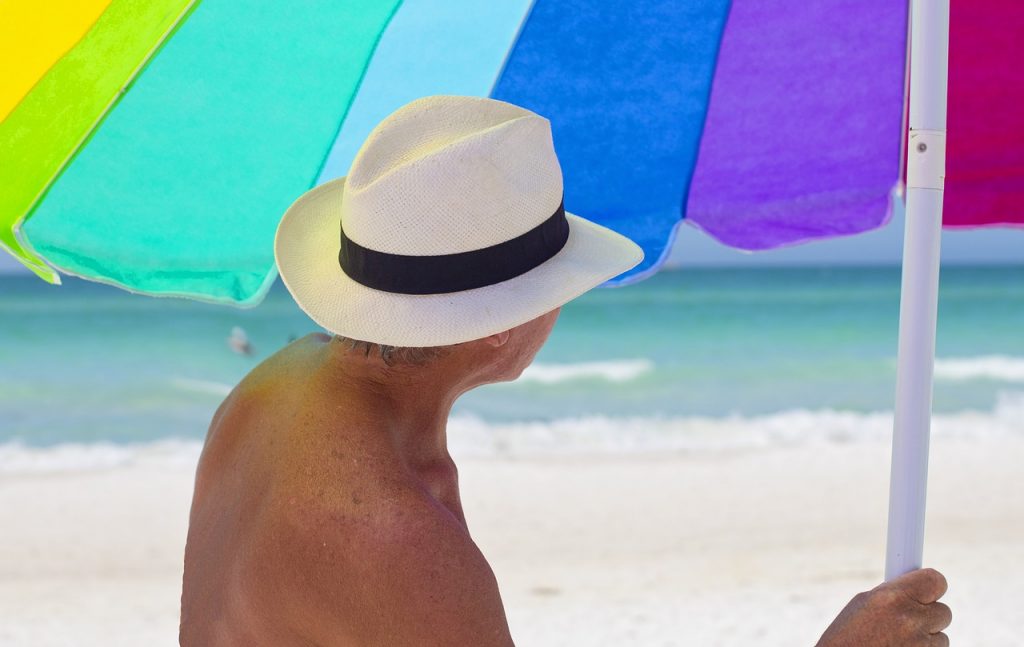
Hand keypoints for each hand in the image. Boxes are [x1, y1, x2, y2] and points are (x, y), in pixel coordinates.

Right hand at [816, 568, 950, 645]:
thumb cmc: (846, 638)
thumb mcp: (863, 605)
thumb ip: (894, 595)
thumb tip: (917, 589)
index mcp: (893, 598)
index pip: (936, 581)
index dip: (933, 585)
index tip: (929, 590)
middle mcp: (911, 621)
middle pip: (944, 612)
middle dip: (930, 616)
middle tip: (909, 621)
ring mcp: (921, 646)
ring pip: (941, 638)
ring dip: (927, 639)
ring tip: (898, 643)